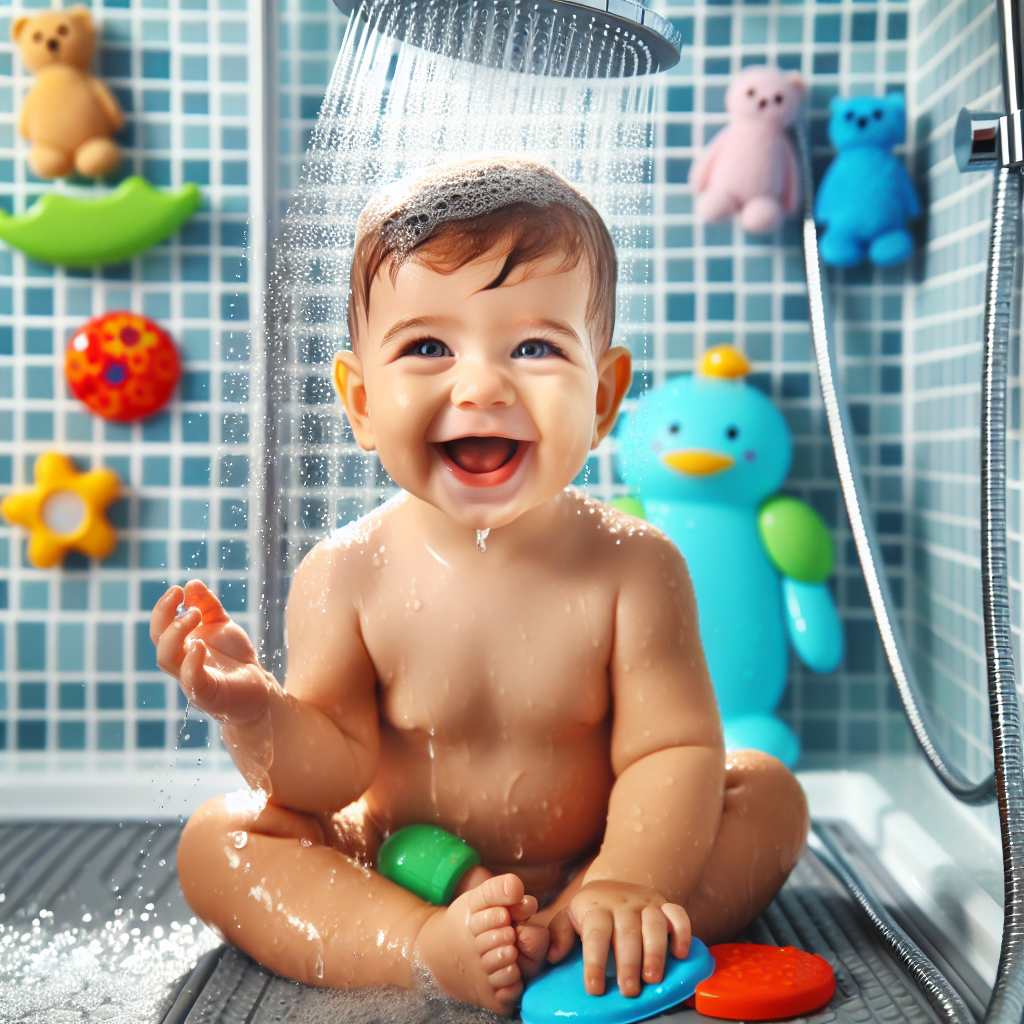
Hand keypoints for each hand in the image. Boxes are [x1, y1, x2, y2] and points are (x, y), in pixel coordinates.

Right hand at [150, 580, 270, 723]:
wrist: (257, 687)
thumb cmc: (234, 658)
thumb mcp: (221, 625)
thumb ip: (207, 606)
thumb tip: (191, 583)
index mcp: (181, 645)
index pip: (160, 627)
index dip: (163, 608)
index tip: (177, 590)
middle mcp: (181, 661)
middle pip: (159, 641)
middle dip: (164, 615)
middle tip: (180, 595)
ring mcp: (191, 679)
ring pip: (166, 659)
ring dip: (175, 634)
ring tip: (193, 615)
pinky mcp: (207, 694)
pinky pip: (191, 680)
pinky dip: (191, 662)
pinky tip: (199, 644)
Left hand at [547, 880, 689, 996]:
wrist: (615, 883)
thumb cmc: (590, 911)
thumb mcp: (569, 916)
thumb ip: (559, 934)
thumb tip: (553, 955)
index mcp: (596, 907)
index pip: (595, 933)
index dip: (595, 961)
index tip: (595, 988)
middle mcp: (622, 903)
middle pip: (627, 930)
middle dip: (628, 962)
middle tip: (628, 990)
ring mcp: (646, 903)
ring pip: (654, 923)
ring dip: (655, 951)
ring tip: (653, 978)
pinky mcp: (665, 905)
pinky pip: (678, 914)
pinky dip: (683, 932)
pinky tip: (681, 953)